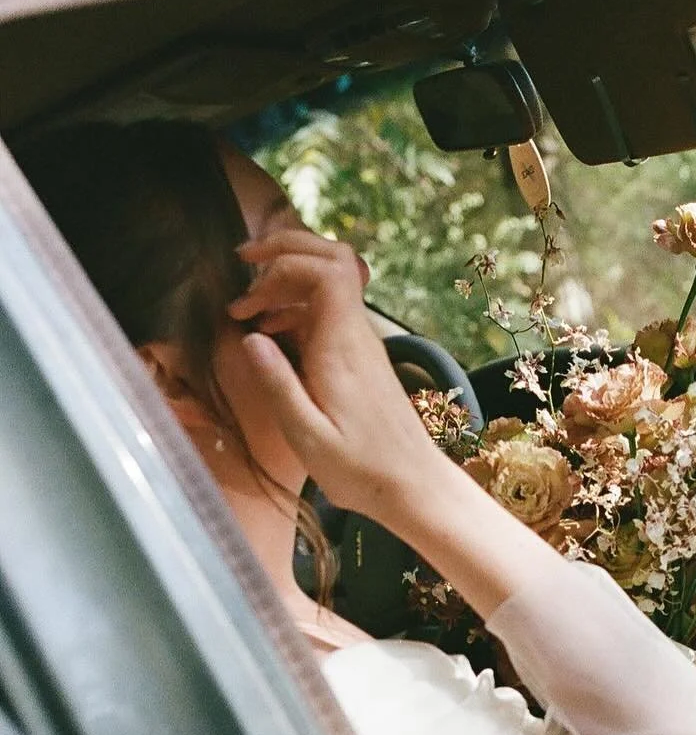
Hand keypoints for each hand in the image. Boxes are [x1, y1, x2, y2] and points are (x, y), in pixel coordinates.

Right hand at [227, 227, 443, 525]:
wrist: (412, 484)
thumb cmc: (359, 469)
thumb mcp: (307, 436)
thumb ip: (278, 385)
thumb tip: (248, 337)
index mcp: (342, 346)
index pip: (326, 270)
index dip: (284, 263)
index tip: (246, 294)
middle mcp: (356, 334)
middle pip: (333, 258)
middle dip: (286, 249)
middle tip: (244, 264)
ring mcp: (361, 342)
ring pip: (330, 281)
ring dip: (287, 281)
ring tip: (247, 312)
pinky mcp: (360, 355)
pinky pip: (329, 311)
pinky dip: (296, 308)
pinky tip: (271, 335)